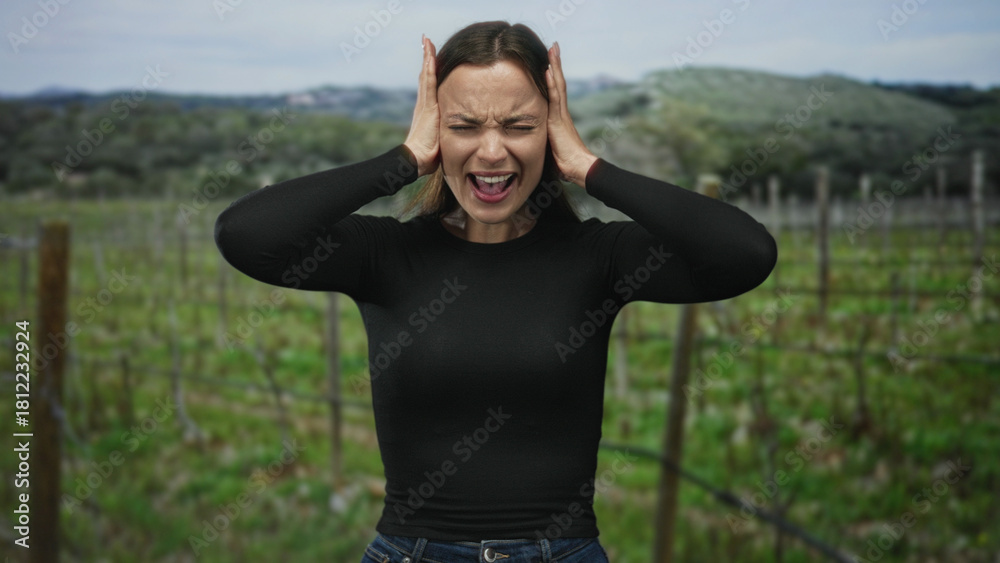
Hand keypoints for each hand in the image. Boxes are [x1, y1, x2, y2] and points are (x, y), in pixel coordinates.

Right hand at [403, 34, 439, 176]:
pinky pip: (429, 82)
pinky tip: (430, 55)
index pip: (430, 86)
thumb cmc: (428, 156)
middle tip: (427, 42)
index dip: (431, 72)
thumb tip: (462, 140)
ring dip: (427, 57)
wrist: (415, 159)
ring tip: (427, 41)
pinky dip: (430, 67)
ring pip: (426, 75)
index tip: (432, 58)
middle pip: (426, 76)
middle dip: (427, 59)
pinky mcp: (427, 106)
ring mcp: (425, 104)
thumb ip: (448, 136)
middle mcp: (424, 104)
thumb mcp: (442, 142)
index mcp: (429, 111)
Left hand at [545, 41, 597, 188]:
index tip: (547, 62)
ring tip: (552, 49)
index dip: (550, 76)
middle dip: (554, 64)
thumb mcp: (548, 149)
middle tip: (553, 46)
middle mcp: (560, 112)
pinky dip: (552, 82)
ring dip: (554, 66)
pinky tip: (548, 70)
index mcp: (556, 118)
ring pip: (557, 85)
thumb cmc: (564, 164)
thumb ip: (542, 142)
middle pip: (557, 83)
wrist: (578, 169)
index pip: (553, 92)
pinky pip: (555, 97)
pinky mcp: (559, 120)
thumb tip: (528, 146)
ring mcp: (560, 114)